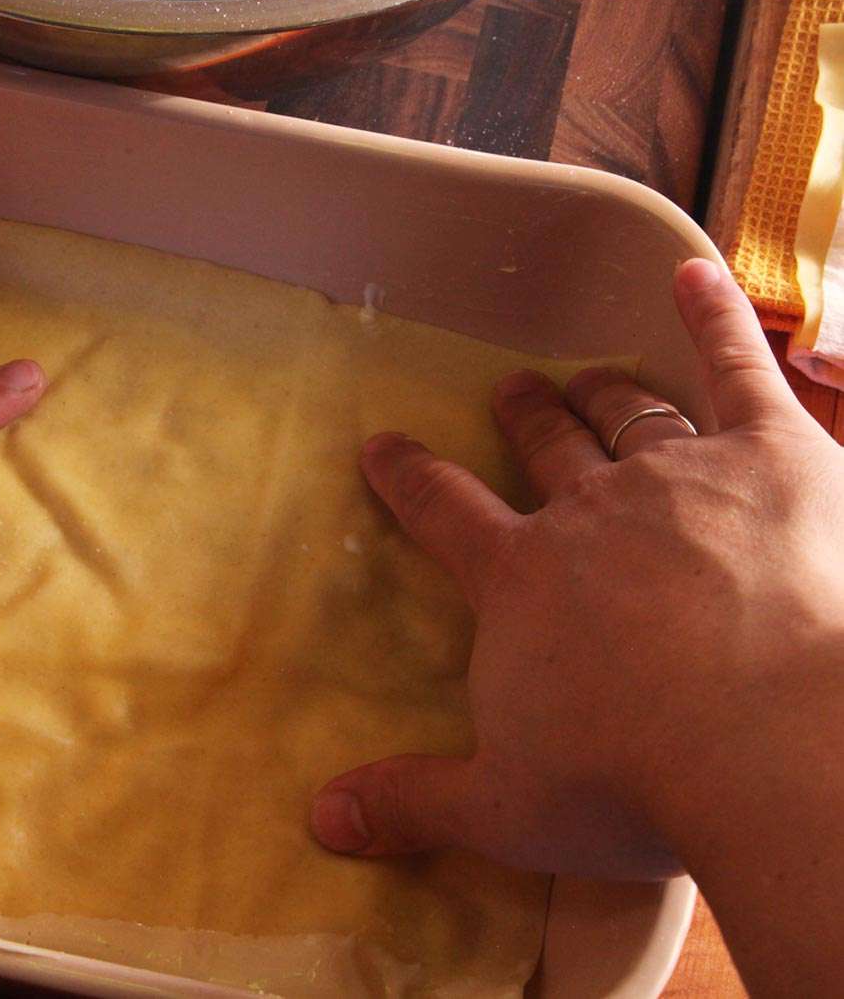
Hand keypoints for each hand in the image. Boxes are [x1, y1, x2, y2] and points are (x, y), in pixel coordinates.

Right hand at [310, 258, 843, 882]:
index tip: (384, 446)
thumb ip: (413, 801)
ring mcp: (681, 475)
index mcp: (522, 580)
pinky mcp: (775, 459)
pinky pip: (737, 372)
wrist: (773, 744)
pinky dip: (713, 321)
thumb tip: (320, 820)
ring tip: (586, 377)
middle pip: (545, 448)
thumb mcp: (507, 808)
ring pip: (629, 415)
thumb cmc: (634, 778)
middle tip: (513, 393)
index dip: (410, 476)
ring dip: (602, 392)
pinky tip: (695, 275)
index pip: (445, 511)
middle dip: (523, 418)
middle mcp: (590, 510)